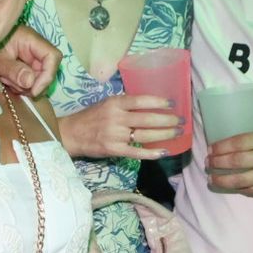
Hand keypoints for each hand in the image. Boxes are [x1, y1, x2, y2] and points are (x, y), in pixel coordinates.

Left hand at [0, 25, 60, 97]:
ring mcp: (31, 56)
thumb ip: (13, 70)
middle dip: (33, 84)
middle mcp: (35, 47)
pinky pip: (30, 78)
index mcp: (31, 40)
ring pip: (39, 76)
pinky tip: (7, 80)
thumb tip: (31, 82)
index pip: (53, 56)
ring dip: (25, 85)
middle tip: (14, 87)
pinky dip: (21, 84)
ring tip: (6, 81)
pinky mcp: (25, 63)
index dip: (48, 75)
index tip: (34, 90)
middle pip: (47, 69)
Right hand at [61, 95, 181, 159]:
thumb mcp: (106, 104)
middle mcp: (116, 118)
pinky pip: (136, 152)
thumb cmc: (90, 117)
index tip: (172, 103)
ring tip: (177, 133)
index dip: (158, 102)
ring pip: (145, 134)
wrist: (71, 134)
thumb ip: (125, 104)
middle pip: (147, 119)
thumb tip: (148, 104)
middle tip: (181, 121)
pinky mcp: (114, 150)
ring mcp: (115, 135)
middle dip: (167, 120)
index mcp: (115, 103)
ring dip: (164, 134)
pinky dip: (151, 152)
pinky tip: (164, 151)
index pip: (140, 100)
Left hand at [206, 128, 252, 196]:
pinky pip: (247, 189)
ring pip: (239, 179)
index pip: (238, 142)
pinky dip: (234, 187)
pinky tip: (226, 184)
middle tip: (208, 162)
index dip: (221, 146)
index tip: (210, 148)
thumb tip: (229, 141)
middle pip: (236, 161)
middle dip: (217, 162)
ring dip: (221, 179)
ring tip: (211, 177)